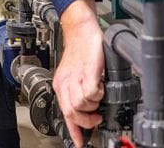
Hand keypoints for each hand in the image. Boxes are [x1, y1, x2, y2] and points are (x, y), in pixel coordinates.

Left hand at [53, 0, 103, 147]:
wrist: (82, 28)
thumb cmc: (82, 48)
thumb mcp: (74, 72)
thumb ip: (79, 90)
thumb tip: (88, 107)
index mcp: (61, 84)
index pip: (65, 114)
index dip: (74, 132)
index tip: (80, 143)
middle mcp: (66, 82)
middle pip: (71, 112)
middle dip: (86, 120)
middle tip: (96, 116)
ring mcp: (76, 76)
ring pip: (81, 104)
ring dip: (94, 104)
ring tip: (99, 94)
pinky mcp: (88, 70)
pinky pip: (91, 92)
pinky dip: (99, 93)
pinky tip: (101, 85)